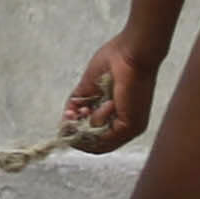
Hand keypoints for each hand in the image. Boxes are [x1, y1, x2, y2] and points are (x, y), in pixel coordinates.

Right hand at [60, 34, 157, 152]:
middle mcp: (128, 127)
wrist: (132, 52)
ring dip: (87, 124)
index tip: (69, 116)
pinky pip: (106, 134)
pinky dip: (98, 119)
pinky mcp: (131, 125)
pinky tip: (104, 103)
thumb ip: (78, 103)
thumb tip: (66, 119)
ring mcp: (131, 128)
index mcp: (121, 116)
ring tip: (87, 106)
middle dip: (78, 133)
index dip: (78, 131)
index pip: (97, 138)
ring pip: (99, 143)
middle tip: (71, 116)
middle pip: (97, 146)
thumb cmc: (115, 60)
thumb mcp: (89, 86)